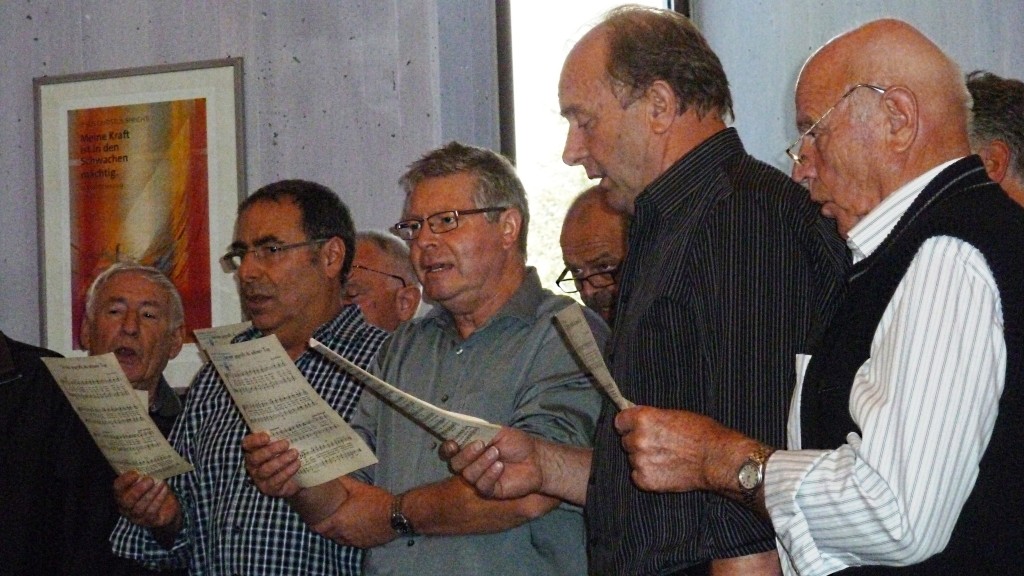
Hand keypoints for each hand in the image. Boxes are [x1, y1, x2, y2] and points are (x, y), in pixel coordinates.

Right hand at [113, 470, 180, 529]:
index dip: (125, 481)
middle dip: (138, 490)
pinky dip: (158, 500)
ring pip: (139, 508)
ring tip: (160, 483)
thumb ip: (144, 473)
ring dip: (151, 494)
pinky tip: (164, 490)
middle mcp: (126, 507)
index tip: (135, 473)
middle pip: (127, 501)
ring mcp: (137, 517)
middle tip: (150, 480)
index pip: (117, 488)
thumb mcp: (148, 480)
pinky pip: (151, 512)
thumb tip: (147, 460)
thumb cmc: (155, 490)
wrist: (168, 507)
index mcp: (122, 495)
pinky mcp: (149, 522)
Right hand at [242, 431, 300, 497]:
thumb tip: (292, 418)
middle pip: (256, 458)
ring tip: (294, 453)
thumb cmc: (286, 455)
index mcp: (253, 450)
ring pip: (266, 470)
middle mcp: (253, 465)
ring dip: (281, 460)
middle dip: (271, 450)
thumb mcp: (282, 444)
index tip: (267, 436)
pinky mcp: (268, 488)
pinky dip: (287, 471)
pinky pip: (276, 480)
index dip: (255, 440)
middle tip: (286, 443)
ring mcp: (259, 478)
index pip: (247, 444)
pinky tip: (296, 464)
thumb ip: (280, 434)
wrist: (296, 477)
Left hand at [311, 477, 393, 547]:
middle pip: (328, 535)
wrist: (396, 515)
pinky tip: (353, 529)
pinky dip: (349, 537)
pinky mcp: (364, 544)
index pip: (319, 528)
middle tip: (327, 519)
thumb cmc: (376, 501)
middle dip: (326, 528)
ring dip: (337, 534)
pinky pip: (351, 543)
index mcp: (339, 521)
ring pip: (339, 540)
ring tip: (339, 524)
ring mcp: (354, 541)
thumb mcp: (359, 488)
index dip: (314, 524)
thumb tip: (334, 475)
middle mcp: (344, 534)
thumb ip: (345, 482)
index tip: (313, 519)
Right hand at [441, 427, 543, 499]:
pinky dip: (489, 475)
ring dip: (481, 462)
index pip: (451, 450)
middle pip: (455, 463)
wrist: (536, 459)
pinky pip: (482, 486)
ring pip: (468, 474)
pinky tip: (499, 466)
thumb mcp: (498, 432)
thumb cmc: (517, 443)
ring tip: (496, 453)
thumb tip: (463, 431)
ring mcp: (479, 478)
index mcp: (470, 449)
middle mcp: (471, 464)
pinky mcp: (490, 490)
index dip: (448, 448)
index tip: (453, 443)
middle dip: (465, 454)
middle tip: (480, 445)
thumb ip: (480, 432)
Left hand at [615, 405, 741, 492]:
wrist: (717, 460)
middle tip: (658, 445)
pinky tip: (664, 470)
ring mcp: (640, 461)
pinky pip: (637, 476)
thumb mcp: (674, 415)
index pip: (620, 422)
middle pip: (626, 441)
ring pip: (632, 459)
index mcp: (643, 419)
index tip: (634, 428)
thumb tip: (638, 420)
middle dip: (638, 442)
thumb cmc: (702, 434)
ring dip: (643, 459)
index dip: (628, 425)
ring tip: (665, 458)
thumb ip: (652, 418)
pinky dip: (647, 475)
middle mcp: (638, 439)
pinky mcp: (645, 480)